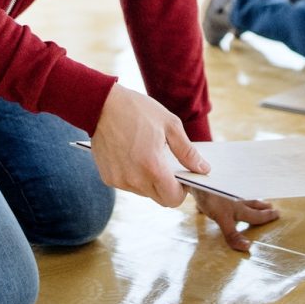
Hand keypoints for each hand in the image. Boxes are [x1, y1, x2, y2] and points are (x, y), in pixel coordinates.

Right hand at [90, 84, 209, 207]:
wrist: (101, 104)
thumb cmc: (138, 110)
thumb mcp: (169, 124)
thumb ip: (187, 151)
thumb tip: (203, 169)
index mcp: (152, 167)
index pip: (173, 199)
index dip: (182, 190)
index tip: (183, 176)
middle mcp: (134, 179)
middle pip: (159, 198)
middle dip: (168, 187)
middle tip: (168, 164)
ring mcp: (119, 180)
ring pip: (144, 192)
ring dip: (151, 181)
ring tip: (149, 155)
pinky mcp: (108, 178)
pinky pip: (128, 184)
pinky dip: (135, 175)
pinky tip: (134, 155)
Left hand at [190, 188, 278, 251]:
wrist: (195, 179)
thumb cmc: (210, 198)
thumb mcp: (222, 218)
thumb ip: (233, 235)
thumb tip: (247, 248)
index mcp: (237, 208)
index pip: (254, 215)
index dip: (266, 217)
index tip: (277, 214)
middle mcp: (233, 200)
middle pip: (250, 204)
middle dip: (261, 206)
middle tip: (271, 206)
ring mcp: (224, 194)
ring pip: (240, 198)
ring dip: (247, 200)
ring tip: (254, 201)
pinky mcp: (214, 189)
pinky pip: (223, 193)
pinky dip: (228, 195)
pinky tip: (222, 197)